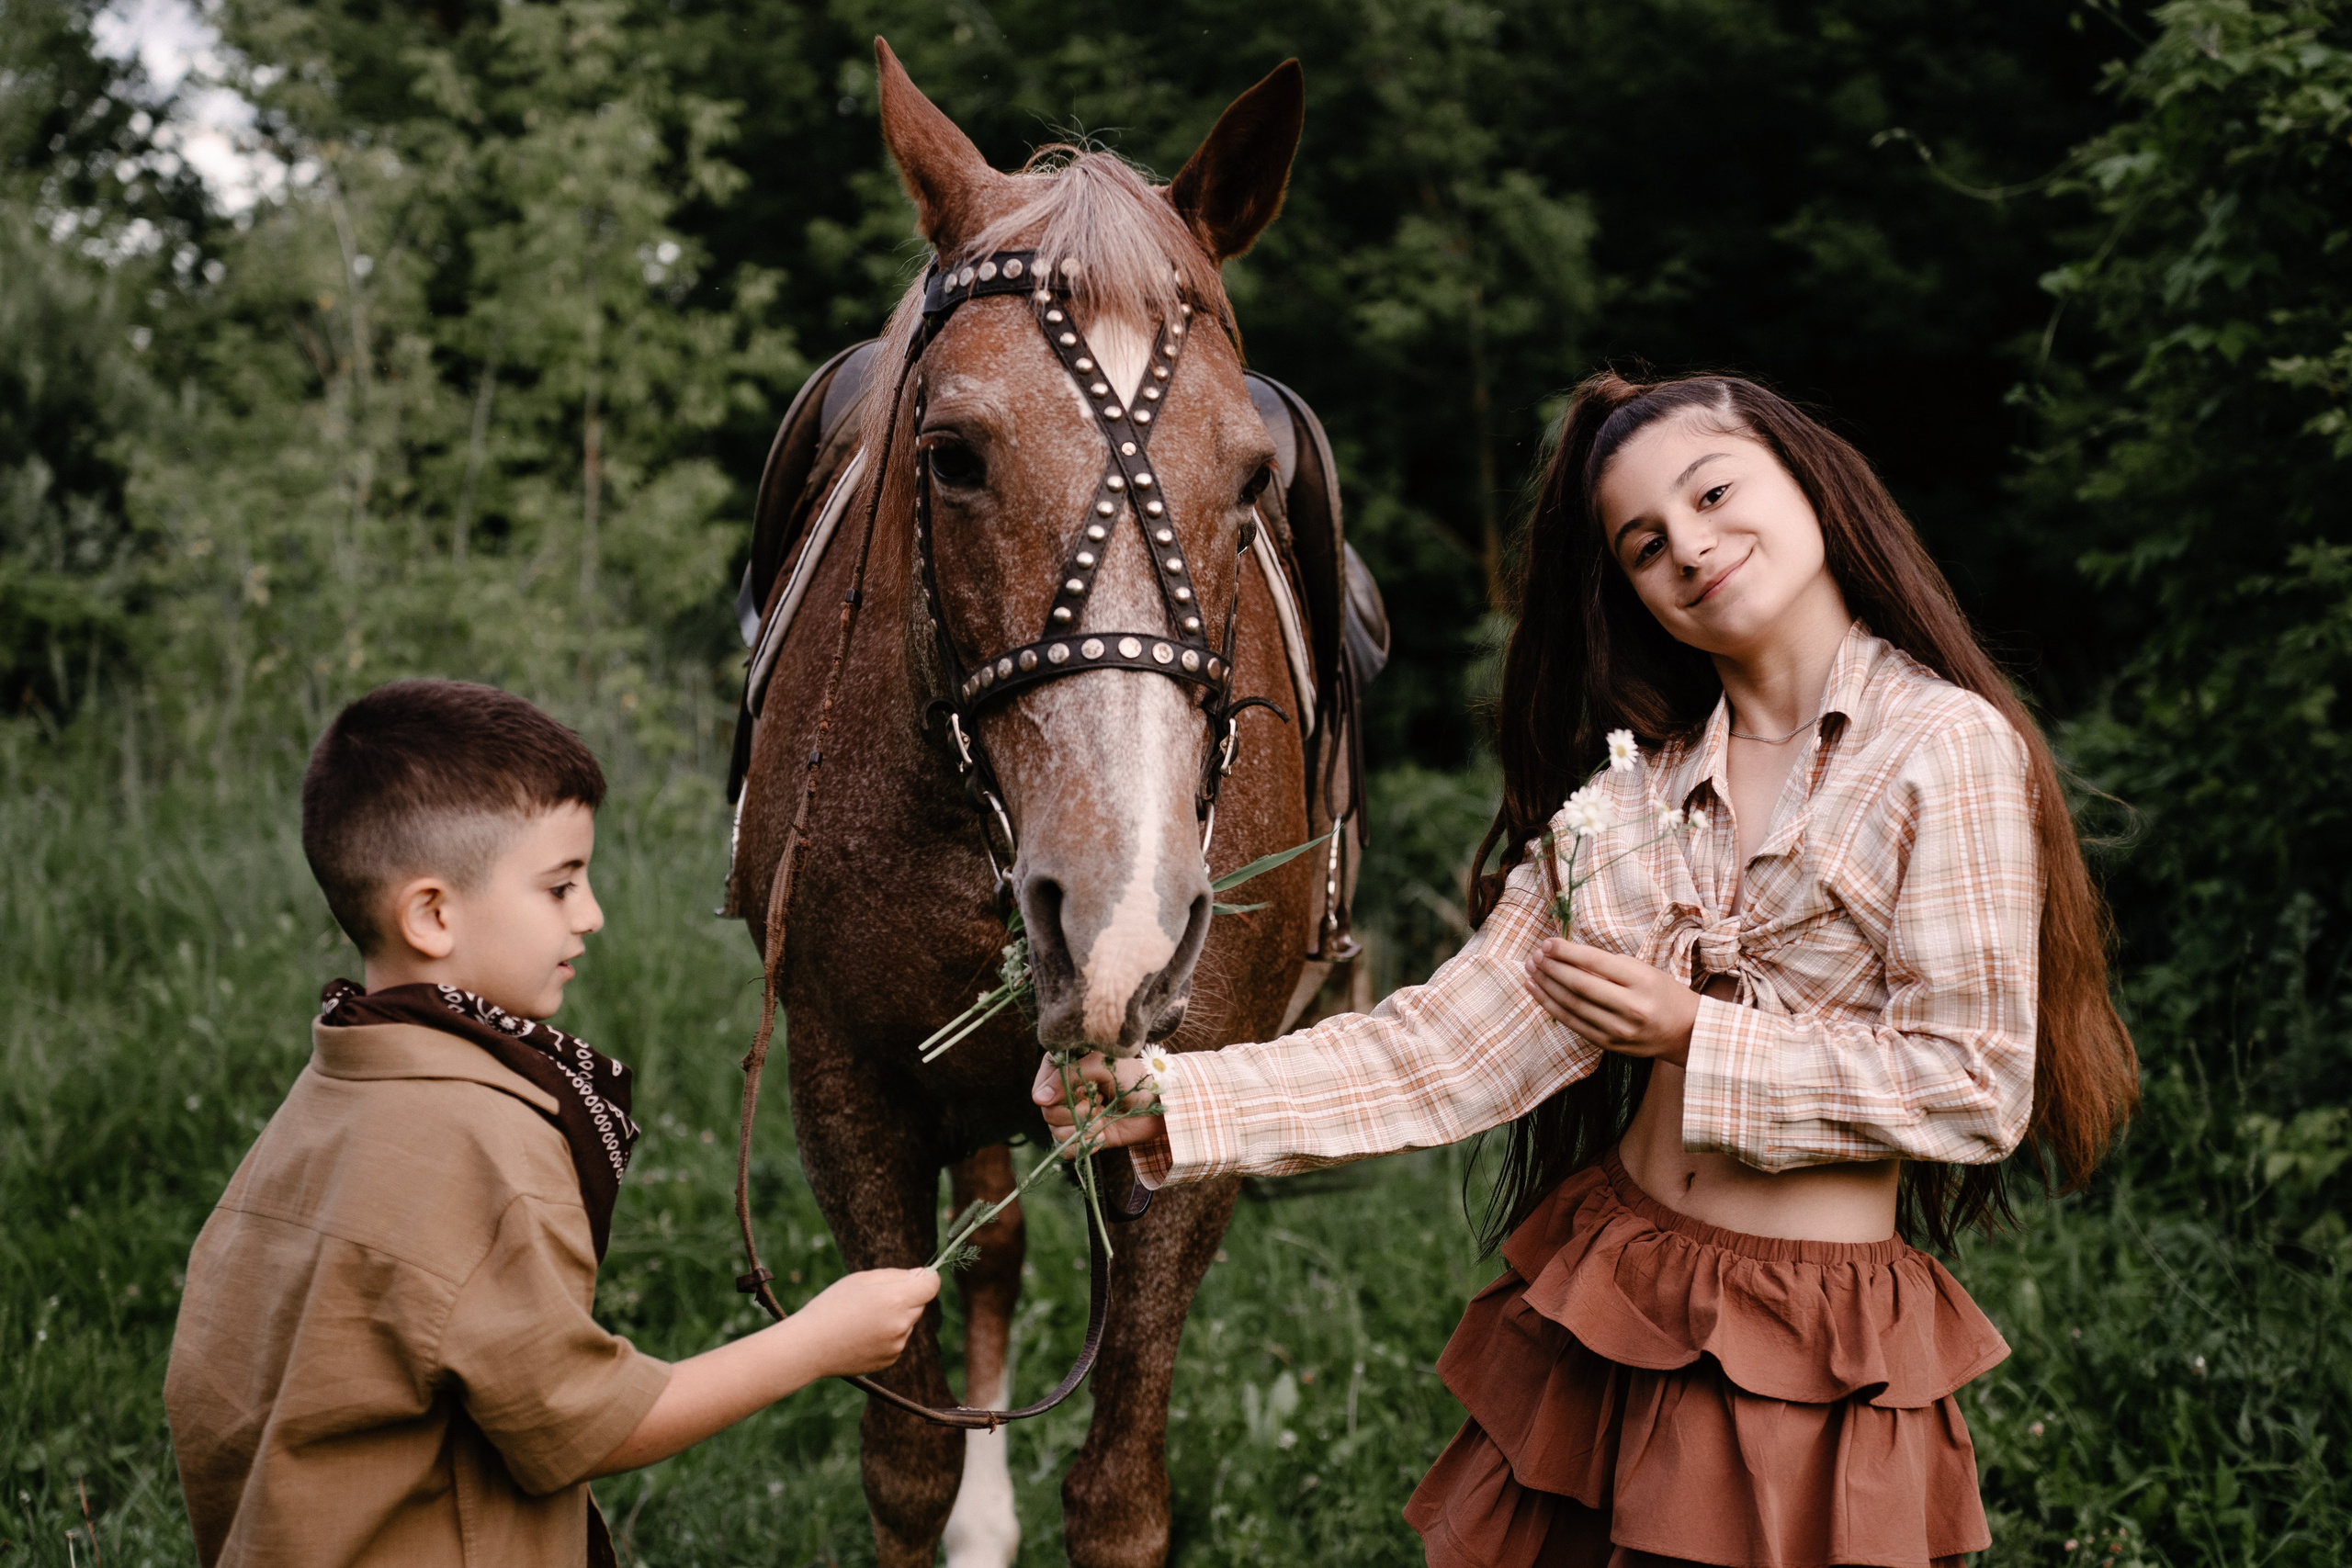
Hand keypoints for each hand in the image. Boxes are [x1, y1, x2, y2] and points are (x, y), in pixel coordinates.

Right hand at [792, 1267, 938, 1375]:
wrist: (810, 1346)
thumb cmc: (832, 1306)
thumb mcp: (861, 1279)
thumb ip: (896, 1275)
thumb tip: (922, 1275)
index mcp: (896, 1300)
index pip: (932, 1285)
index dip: (926, 1277)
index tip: (915, 1276)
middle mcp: (902, 1324)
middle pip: (920, 1304)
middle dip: (906, 1297)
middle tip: (875, 1298)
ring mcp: (897, 1345)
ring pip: (908, 1323)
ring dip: (896, 1318)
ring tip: (863, 1319)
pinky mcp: (890, 1360)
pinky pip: (898, 1341)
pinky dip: (887, 1335)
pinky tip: (862, 1335)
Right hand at [1031, 1052, 1165, 1153]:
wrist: (1159, 1107)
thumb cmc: (1136, 1078)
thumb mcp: (1105, 1066)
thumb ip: (1070, 1075)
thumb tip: (1038, 1098)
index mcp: (1067, 1067)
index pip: (1043, 1083)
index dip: (1057, 1093)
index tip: (1081, 1095)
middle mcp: (1065, 1091)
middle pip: (1048, 1110)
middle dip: (1075, 1112)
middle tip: (1099, 1104)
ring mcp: (1072, 1114)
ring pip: (1055, 1130)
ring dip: (1083, 1128)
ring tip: (1103, 1119)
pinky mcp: (1081, 1134)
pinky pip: (1065, 1148)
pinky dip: (1083, 1145)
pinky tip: (1102, 1135)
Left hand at [1523, 938, 1697, 1065]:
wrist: (1686, 1032)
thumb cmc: (1663, 994)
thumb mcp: (1644, 971)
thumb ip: (1610, 965)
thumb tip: (1567, 955)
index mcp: (1642, 982)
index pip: (1595, 962)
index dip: (1567, 951)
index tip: (1547, 942)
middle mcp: (1630, 1007)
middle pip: (1579, 985)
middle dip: (1551, 968)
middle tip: (1534, 955)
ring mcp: (1618, 1030)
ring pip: (1571, 1005)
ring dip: (1546, 986)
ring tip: (1530, 970)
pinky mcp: (1608, 1044)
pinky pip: (1572, 1023)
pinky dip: (1551, 1006)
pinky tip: (1536, 991)